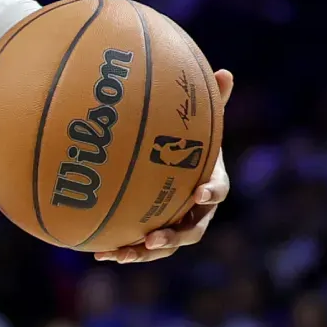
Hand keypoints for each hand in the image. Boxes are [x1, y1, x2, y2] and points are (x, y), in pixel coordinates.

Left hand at [95, 68, 233, 264]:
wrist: (181, 168)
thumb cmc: (192, 143)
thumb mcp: (201, 123)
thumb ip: (211, 102)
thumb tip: (226, 72)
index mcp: (210, 183)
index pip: (217, 191)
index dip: (211, 192)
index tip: (200, 191)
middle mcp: (196, 211)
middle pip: (191, 230)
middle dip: (173, 237)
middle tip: (155, 239)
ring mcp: (176, 226)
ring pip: (165, 246)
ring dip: (144, 253)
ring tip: (122, 254)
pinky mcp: (154, 234)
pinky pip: (141, 247)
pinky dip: (124, 251)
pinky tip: (101, 254)